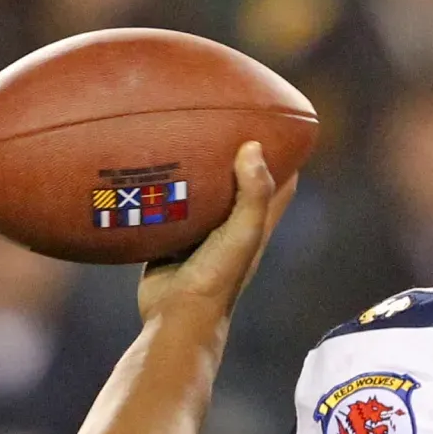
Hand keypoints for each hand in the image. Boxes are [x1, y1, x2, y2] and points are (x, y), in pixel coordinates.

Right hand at [137, 140, 298, 321]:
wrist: (176, 317)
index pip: (281, 183)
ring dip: (195, 168)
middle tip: (222, 116)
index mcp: (256, 224)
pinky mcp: (171, 239)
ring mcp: (200, 233)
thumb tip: (253, 146)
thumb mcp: (242, 233)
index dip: (286, 155)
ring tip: (181, 131)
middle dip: (236, 153)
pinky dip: (162, 188)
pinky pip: (167, 207)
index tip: (279, 124)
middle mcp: (231, 226)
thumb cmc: (216, 278)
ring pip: (202, 192)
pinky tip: (146, 164)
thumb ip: (252, 194)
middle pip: (240, 182)